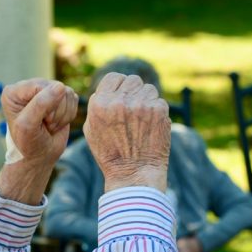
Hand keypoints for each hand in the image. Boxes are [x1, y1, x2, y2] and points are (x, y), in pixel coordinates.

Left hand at [0, 79, 78, 204]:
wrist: (40, 157)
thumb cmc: (29, 143)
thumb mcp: (28, 126)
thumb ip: (40, 104)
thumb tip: (60, 87)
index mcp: (13, 92)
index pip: (39, 86)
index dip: (44, 105)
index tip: (37, 122)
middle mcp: (29, 87)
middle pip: (55, 88)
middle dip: (54, 112)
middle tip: (44, 125)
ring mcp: (45, 90)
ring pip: (66, 93)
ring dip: (61, 115)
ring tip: (49, 125)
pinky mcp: (60, 97)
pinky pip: (73, 98)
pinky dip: (68, 115)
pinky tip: (57, 123)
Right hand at [83, 72, 169, 192]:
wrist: (133, 174)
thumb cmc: (110, 154)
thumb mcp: (92, 129)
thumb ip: (98, 105)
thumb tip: (106, 89)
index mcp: (101, 103)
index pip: (113, 77)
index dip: (118, 86)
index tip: (121, 97)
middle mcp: (120, 100)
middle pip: (132, 80)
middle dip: (133, 92)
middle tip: (133, 111)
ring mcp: (142, 104)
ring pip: (148, 88)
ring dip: (146, 100)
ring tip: (142, 121)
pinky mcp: (159, 110)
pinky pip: (159, 101)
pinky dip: (157, 112)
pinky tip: (150, 127)